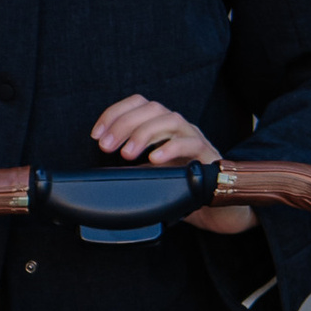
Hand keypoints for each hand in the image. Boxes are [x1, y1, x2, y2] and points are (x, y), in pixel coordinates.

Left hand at [90, 95, 256, 235]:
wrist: (214, 206)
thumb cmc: (178, 187)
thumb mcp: (147, 174)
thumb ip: (129, 168)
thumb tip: (100, 173)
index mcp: (161, 126)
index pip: (138, 104)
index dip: (114, 113)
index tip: (96, 134)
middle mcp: (177, 126)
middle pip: (151, 108)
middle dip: (124, 124)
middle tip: (105, 146)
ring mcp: (193, 137)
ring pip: (170, 120)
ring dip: (144, 134)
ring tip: (126, 154)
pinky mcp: (207, 154)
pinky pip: (190, 143)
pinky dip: (170, 148)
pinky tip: (154, 159)